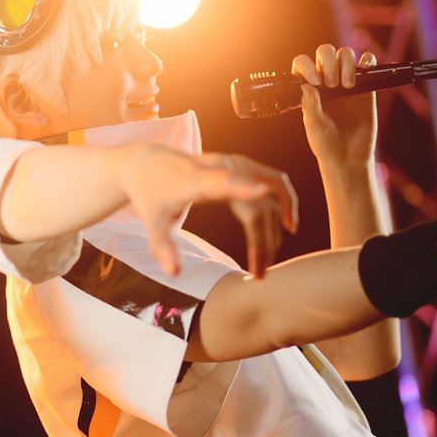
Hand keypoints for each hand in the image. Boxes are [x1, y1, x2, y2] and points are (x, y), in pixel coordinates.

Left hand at [116, 145, 297, 277]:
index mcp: (196, 181)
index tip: (263, 193)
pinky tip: (287, 224)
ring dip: (279, 221)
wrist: (148, 164)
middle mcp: (220, 166)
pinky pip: (273, 180)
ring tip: (272, 255)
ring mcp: (234, 162)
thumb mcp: (153, 223)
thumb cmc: (152, 197)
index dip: (244, 187)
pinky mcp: (241, 163)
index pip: (222, 182)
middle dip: (263, 239)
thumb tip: (174, 274)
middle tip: (259, 274)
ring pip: (272, 187)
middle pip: (255, 199)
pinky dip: (284, 200)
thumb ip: (163, 248)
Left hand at [293, 44, 378, 168]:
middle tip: (331, 84)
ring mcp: (346, 81)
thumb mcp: (313, 125)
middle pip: (325, 53)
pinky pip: (367, 63)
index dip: (307, 66)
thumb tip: (305, 85)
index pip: (302, 64)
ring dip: (346, 63)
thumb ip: (309, 106)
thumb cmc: (325, 143)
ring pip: (345, 54)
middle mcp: (326, 81)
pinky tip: (364, 68)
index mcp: (308, 88)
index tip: (315, 82)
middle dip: (328, 62)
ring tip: (347, 86)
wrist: (348, 156)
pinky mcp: (365, 86)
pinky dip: (367, 59)